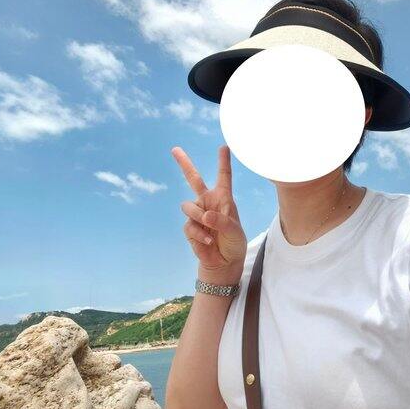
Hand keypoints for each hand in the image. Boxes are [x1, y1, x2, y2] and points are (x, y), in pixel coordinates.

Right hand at [172, 145, 246, 283]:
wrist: (225, 262)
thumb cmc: (234, 243)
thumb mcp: (234, 231)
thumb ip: (222, 221)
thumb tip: (205, 216)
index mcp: (224, 198)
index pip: (223, 177)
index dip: (223, 162)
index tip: (225, 147)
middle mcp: (208, 202)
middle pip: (193, 179)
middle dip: (184, 164)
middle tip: (175, 149)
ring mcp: (198, 214)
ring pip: (188, 206)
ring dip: (198, 217)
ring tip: (211, 231)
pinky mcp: (190, 227)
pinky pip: (189, 225)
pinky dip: (199, 234)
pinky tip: (209, 241)